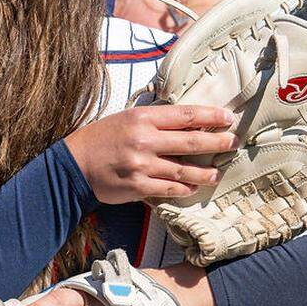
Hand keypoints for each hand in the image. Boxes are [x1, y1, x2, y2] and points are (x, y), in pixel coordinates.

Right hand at [65, 105, 236, 203]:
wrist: (74, 164)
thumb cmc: (100, 139)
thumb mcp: (126, 118)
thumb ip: (154, 121)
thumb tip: (187, 123)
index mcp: (142, 118)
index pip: (185, 115)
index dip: (211, 117)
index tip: (228, 118)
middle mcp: (144, 140)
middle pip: (191, 142)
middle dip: (217, 142)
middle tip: (232, 142)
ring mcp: (142, 165)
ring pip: (184, 171)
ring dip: (205, 173)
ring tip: (217, 173)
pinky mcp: (138, 187)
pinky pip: (169, 189)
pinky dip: (184, 190)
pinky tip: (192, 188)